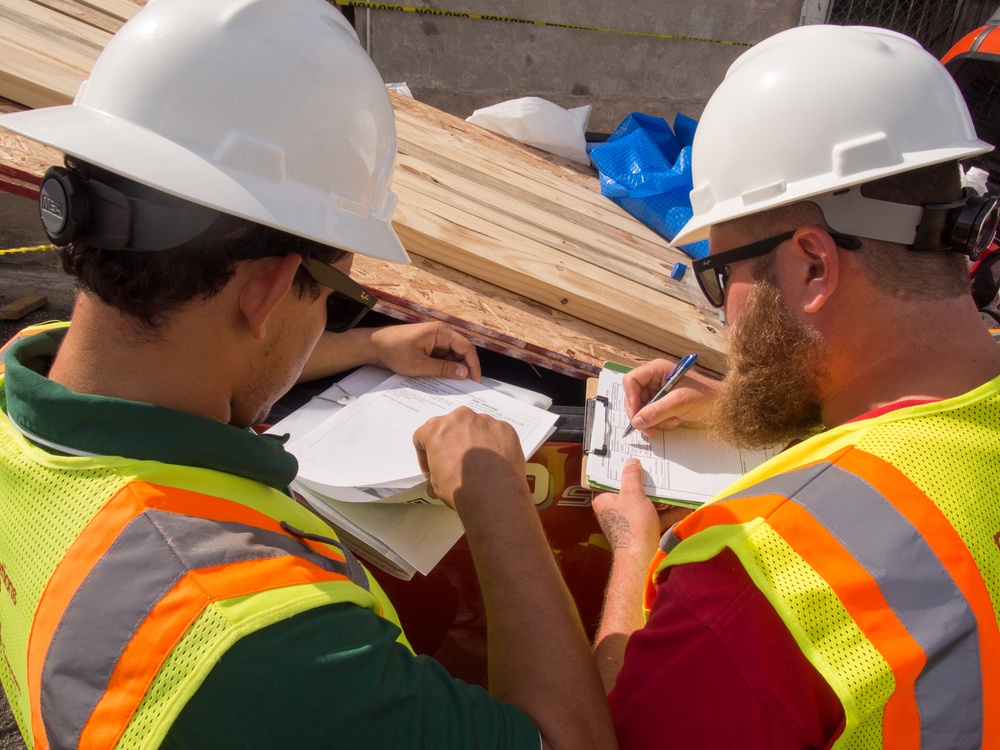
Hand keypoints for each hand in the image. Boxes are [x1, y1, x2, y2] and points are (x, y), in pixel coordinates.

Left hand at [371, 322, 481, 381]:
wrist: (373, 346)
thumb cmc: (394, 351)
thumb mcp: (419, 365)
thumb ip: (443, 369)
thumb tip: (464, 373)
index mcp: (441, 332)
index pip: (466, 347)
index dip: (474, 365)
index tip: (475, 381)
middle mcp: (440, 333)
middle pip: (461, 351)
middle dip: (465, 368)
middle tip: (467, 386)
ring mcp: (434, 340)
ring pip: (452, 355)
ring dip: (454, 369)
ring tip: (455, 385)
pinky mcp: (428, 346)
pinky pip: (442, 357)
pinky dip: (445, 368)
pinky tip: (443, 379)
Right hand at [412, 406, 529, 512]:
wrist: (494, 496)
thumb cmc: (461, 489)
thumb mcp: (436, 485)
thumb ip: (435, 472)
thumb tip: (439, 477)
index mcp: (437, 429)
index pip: (423, 436)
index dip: (425, 454)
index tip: (431, 467)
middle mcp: (461, 418)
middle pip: (451, 427)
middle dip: (451, 443)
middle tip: (455, 463)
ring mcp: (485, 421)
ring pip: (475, 428)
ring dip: (473, 441)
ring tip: (479, 464)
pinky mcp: (505, 428)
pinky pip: (495, 433)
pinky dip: (493, 444)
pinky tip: (494, 463)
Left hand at [592, 459, 660, 561]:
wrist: (643, 559)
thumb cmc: (632, 524)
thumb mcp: (632, 494)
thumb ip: (631, 476)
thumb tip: (631, 462)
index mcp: (603, 501)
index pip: (606, 480)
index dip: (616, 469)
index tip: (628, 457)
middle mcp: (614, 511)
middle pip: (628, 491)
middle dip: (641, 481)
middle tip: (652, 465)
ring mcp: (630, 522)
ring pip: (644, 504)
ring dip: (658, 495)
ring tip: (670, 480)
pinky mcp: (644, 531)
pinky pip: (657, 517)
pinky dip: (669, 511)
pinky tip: (684, 503)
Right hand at [624, 358, 719, 433]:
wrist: (724, 408)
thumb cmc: (706, 397)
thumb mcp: (680, 402)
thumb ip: (656, 411)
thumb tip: (636, 422)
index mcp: (657, 370)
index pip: (631, 381)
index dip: (631, 399)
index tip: (636, 417)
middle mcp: (655, 380)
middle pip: (634, 398)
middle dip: (641, 415)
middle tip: (648, 430)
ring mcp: (659, 393)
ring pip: (641, 410)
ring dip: (654, 421)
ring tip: (672, 421)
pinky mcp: (664, 406)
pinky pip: (651, 416)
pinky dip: (660, 423)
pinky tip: (675, 421)